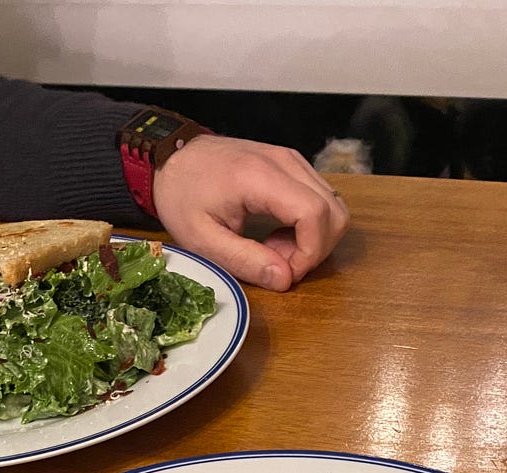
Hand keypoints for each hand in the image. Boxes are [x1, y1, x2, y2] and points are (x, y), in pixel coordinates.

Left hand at [151, 135, 349, 291]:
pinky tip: (276, 234)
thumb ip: (244, 260)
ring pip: (333, 206)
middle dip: (315, 249)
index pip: (315, 214)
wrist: (171, 160)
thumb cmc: (181, 196)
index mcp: (260, 177)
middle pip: (335, 211)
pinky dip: (308, 226)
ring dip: (313, 238)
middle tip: (277, 262)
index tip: (285, 272)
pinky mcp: (292, 166)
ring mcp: (292, 160)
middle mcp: (285, 162)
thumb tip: (285, 279)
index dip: (310, 252)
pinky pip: (320, 199)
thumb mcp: (202, 239)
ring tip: (273, 248)